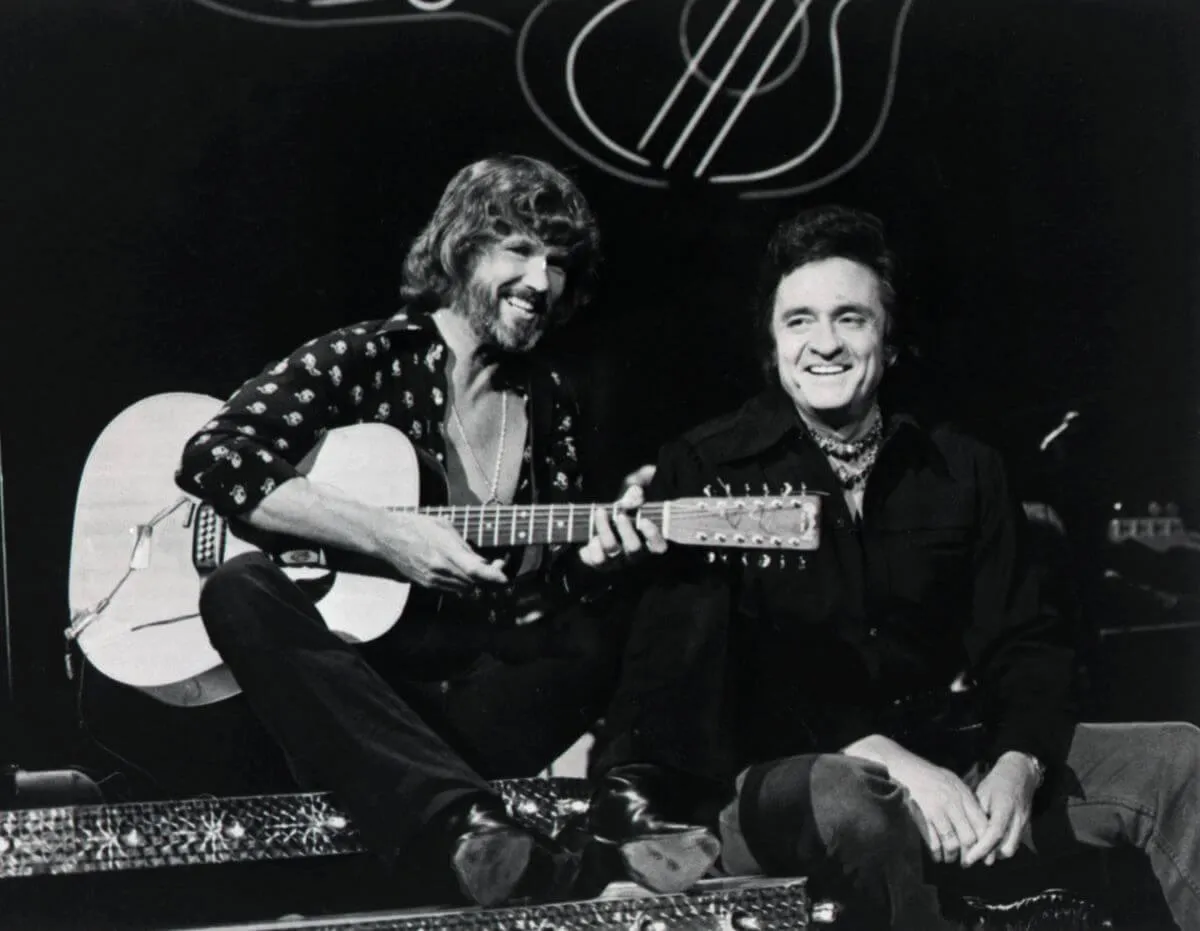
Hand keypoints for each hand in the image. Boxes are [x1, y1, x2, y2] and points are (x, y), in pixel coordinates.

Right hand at [375, 511, 507, 594]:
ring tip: (485, 568)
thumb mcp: (444, 527)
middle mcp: (439, 571)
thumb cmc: (417, 526)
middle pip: (474, 583)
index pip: (476, 571)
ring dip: (478, 581)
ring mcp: (432, 580)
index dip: (494, 577)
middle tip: (499, 565)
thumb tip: (482, 562)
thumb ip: (464, 547)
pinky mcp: (427, 585)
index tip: (506, 576)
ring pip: (465, 589)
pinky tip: (466, 571)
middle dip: (490, 577)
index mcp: (445, 553)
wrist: (387, 538)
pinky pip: (452, 589)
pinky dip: (464, 583)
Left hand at [577, 470, 666, 571]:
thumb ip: (636, 488)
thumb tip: (632, 499)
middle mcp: (635, 552)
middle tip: (618, 513)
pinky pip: (595, 562)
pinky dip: (589, 553)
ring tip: (600, 517)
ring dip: (605, 535)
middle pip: (634, 548)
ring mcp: (618, 558)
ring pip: (612, 553)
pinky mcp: (600, 560)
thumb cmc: (627, 495)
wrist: (605, 508)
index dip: (653, 536)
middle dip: (625, 530)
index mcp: (648, 537)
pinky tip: (587, 541)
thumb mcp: (635, 484)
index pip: (658, 546)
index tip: (644, 520)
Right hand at [890, 755, 989, 865]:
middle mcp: (953, 802)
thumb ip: (965, 800)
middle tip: (967, 862)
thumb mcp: (951, 781)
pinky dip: (936, 853)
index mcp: (963, 794)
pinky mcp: (922, 815)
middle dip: (969, 855)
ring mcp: (937, 809)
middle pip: (969, 838)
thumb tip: (979, 822)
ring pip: (952, 843)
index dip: (986, 843)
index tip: (984, 854)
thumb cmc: (927, 774)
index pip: (982, 824)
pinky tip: (936, 855)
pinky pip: (934, 842)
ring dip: (952, 856)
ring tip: (950, 859)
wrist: (901, 767)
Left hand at [962, 752, 1039, 866]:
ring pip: (1011, 849)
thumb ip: (976, 812)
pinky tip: (990, 846)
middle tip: (971, 858)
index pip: (994, 834)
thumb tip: (963, 832)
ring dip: (996, 854)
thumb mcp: (982, 792)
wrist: (1020, 774)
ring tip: (979, 852)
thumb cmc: (996, 783)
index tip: (968, 859)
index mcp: (1004, 808)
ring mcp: (1024, 824)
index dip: (981, 849)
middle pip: (1006, 848)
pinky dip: (1002, 848)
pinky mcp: (1026, 827)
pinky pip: (1015, 844)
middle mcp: (1017, 818)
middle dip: (989, 856)